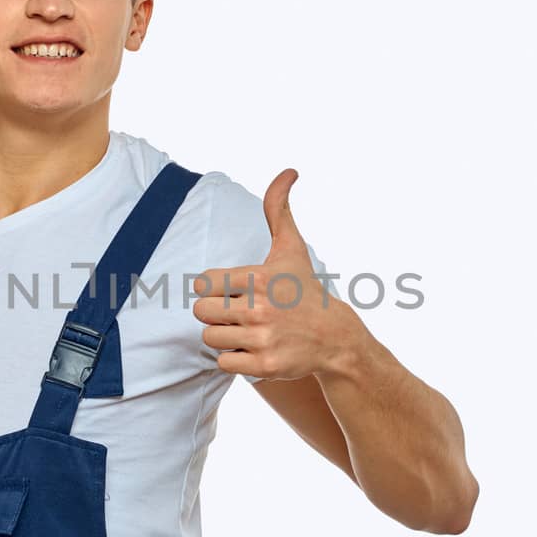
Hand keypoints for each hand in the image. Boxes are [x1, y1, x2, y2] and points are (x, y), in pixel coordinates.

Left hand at [192, 169, 356, 380]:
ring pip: (210, 338)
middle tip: (239, 312)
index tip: (232, 290)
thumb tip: (289, 171)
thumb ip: (278, 209)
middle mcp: (260, 308)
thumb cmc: (304, 289)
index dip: (212, 288)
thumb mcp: (291, 247)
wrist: (335, 337)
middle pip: (202, 312)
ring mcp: (263, 338)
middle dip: (216, 313)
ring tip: (247, 330)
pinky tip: (253, 348)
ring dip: (224, 336)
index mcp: (260, 277)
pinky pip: (224, 362)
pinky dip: (233, 359)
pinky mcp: (265, 366)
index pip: (203, 283)